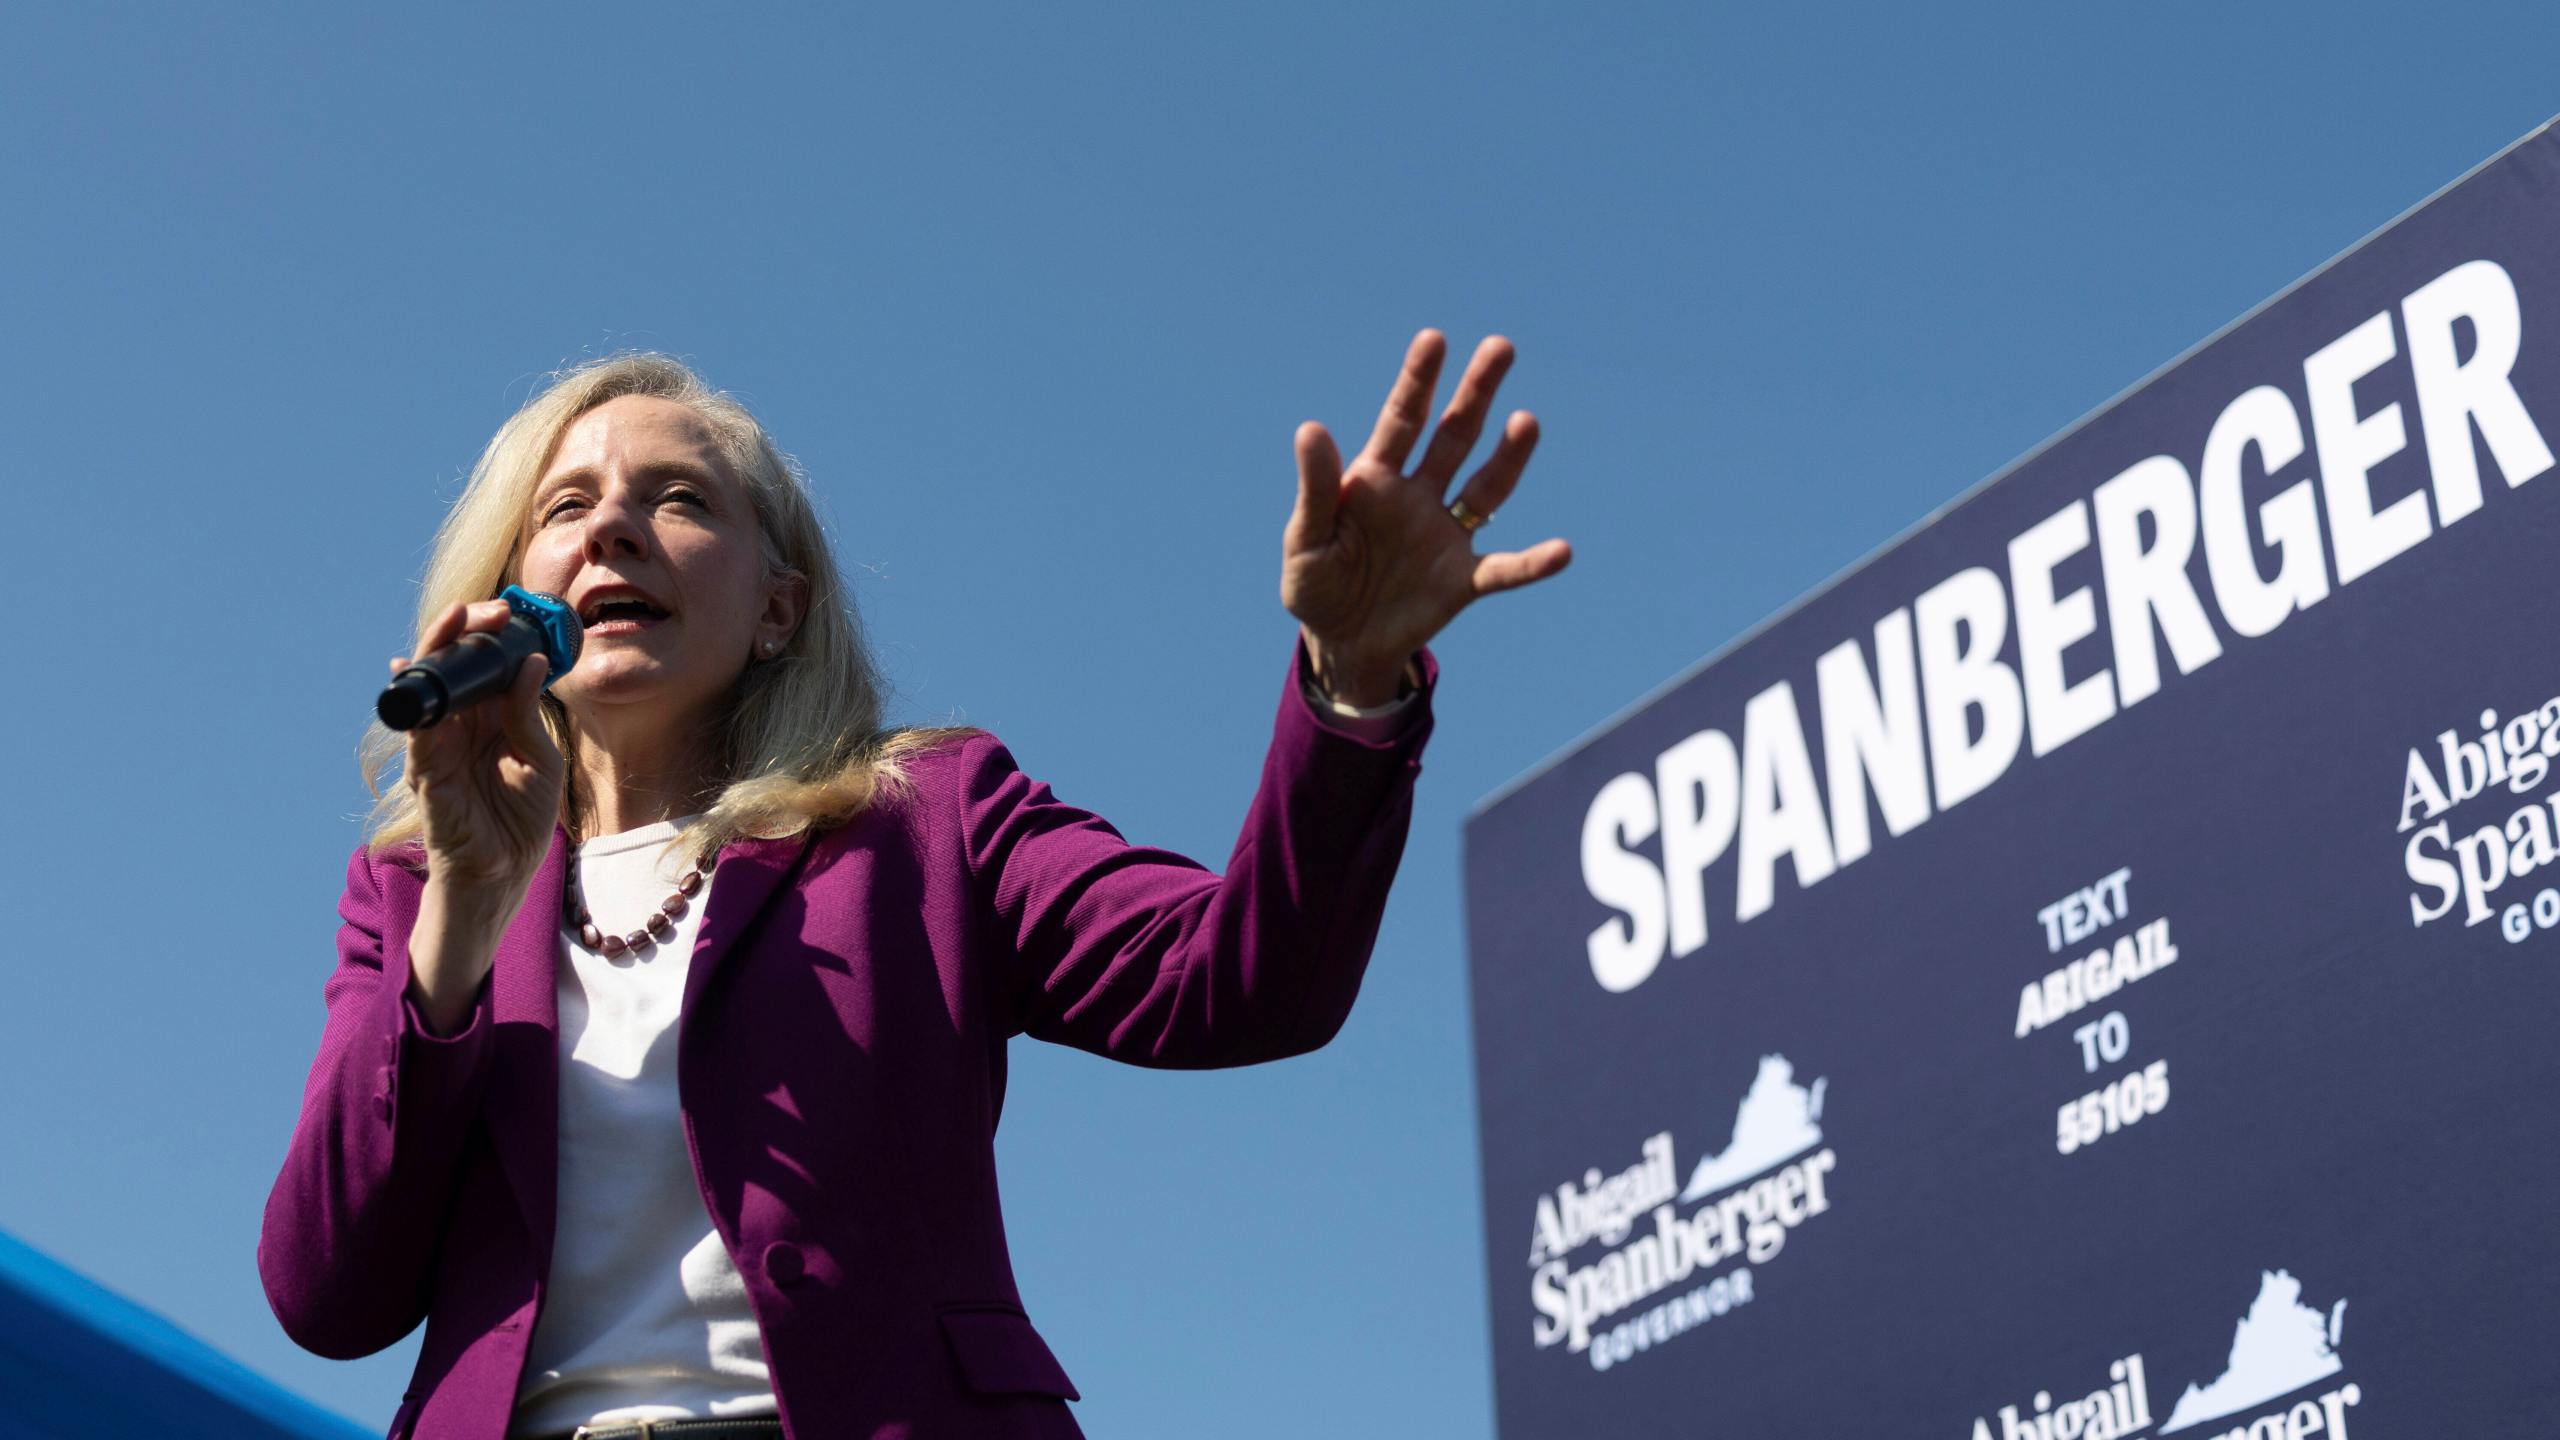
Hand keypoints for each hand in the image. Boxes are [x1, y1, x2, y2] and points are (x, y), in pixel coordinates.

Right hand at [392, 599, 565, 905]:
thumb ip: (528, 714)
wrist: (504, 872)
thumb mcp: (540, 759)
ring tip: (458, 619)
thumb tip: (530, 662)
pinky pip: (418, 727)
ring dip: (441, 649)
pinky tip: (414, 667)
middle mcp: (460, 726)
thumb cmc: (521, 819)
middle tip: (487, 609)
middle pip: (453, 666)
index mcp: (490, 720)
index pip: (484, 667)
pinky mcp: (424, 768)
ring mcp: (438, 744)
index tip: (511, 612)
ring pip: (430, 685)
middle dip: (465, 631)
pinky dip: (420, 696)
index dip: (492, 638)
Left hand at [1284, 330, 1571, 705]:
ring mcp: (1445, 535)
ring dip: (1508, 457)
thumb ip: (1314, 488)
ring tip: (1527, 421)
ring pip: (1485, 488)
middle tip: (1501, 346)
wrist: (1342, 642)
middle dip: (1475, 393)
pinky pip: (1504, 569)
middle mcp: (1418, 496)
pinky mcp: (1463, 580)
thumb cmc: (1315, 585)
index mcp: (1375, 480)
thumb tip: (1310, 428)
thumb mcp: (1304, 540)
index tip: (1434, 339)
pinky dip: (1532, 563)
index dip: (1418, 381)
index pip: (1402, 420)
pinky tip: (1562, 552)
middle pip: (1454, 436)